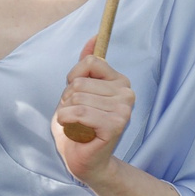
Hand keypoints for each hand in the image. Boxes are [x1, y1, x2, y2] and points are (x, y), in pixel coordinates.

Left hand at [53, 42, 135, 183]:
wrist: (82, 158)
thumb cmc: (78, 125)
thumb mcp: (78, 90)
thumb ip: (87, 65)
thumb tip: (94, 37)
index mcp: (120, 81)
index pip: (90, 61)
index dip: (73, 78)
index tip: (77, 95)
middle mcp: (127, 93)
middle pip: (80, 81)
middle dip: (68, 99)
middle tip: (77, 116)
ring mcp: (124, 109)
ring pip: (77, 97)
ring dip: (67, 112)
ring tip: (77, 124)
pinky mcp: (116, 125)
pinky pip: (78, 113)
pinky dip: (67, 121)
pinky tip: (75, 131)